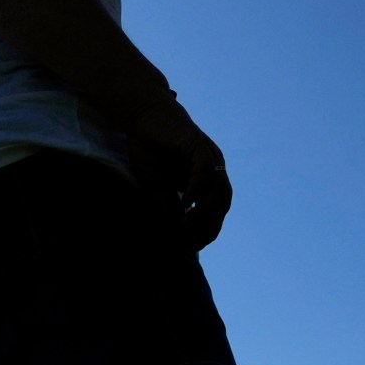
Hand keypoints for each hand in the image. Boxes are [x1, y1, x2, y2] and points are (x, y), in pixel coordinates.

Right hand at [129, 104, 230, 249]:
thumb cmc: (148, 148)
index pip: (215, 211)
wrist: (142, 117)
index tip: (191, 248)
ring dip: (204, 212)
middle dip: (208, 226)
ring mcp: (209, 157)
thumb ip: (166, 204)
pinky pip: (204, 171)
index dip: (206, 231)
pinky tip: (184, 203)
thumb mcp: (155, 185)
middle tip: (190, 243)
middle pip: (222, 204)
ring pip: (218, 191)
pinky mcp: (199, 146)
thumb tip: (173, 230)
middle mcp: (213, 169)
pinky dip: (197, 189)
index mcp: (206, 180)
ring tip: (185, 227)